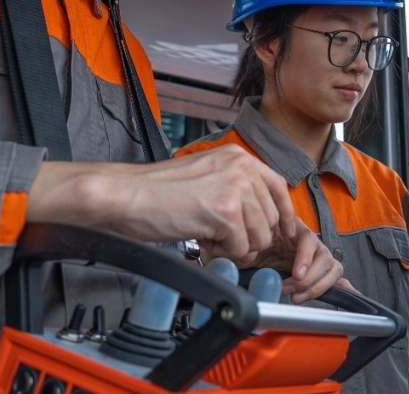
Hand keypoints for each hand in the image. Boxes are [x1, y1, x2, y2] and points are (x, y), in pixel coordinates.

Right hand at [27, 144, 297, 259]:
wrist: (127, 195)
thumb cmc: (157, 190)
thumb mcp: (206, 175)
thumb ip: (234, 186)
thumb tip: (257, 214)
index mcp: (238, 157)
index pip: (278, 186)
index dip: (281, 214)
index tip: (279, 230)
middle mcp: (242, 168)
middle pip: (270, 218)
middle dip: (249, 236)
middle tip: (219, 235)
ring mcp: (236, 188)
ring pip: (259, 236)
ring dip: (235, 245)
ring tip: (207, 235)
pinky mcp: (226, 212)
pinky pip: (240, 248)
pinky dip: (221, 252)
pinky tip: (201, 238)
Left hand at [230, 218, 344, 303]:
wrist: (244, 251)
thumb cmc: (246, 246)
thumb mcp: (242, 245)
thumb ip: (243, 247)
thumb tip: (243, 253)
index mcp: (291, 228)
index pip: (308, 239)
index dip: (305, 257)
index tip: (297, 274)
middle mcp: (306, 241)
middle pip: (325, 256)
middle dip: (310, 279)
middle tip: (290, 291)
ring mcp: (314, 257)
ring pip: (332, 268)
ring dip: (318, 286)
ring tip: (298, 297)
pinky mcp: (318, 272)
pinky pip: (337, 279)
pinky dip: (346, 288)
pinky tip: (352, 296)